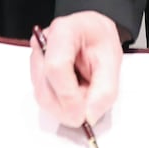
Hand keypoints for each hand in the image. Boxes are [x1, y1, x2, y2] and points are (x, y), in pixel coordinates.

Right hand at [29, 11, 122, 129]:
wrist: (91, 33)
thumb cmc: (100, 40)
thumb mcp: (113, 61)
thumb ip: (104, 90)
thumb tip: (88, 116)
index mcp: (63, 31)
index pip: (56, 67)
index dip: (68, 96)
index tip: (83, 114)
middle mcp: (42, 43)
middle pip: (44, 86)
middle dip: (67, 108)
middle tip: (88, 111)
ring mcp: (36, 58)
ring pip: (42, 95)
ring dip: (65, 107)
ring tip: (84, 93)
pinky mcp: (35, 71)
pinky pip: (43, 97)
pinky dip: (60, 104)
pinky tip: (74, 93)